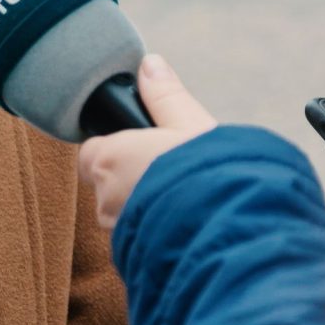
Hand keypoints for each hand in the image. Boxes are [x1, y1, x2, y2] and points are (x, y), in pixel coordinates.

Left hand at [77, 55, 216, 230]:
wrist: (232, 234)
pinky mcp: (136, 260)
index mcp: (108, 159)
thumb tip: (150, 64)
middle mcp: (104, 199)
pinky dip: (159, 230)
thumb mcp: (190, 125)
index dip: (116, 147)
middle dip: (134, 178)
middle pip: (109, 182)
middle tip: (174, 171)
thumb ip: (165, 95)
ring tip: (186, 199)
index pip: (92, 151)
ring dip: (147, 206)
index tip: (144, 147)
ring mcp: (119, 234)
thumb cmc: (210, 174)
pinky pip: (142, 239)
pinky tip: (187, 224)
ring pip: (126, 213)